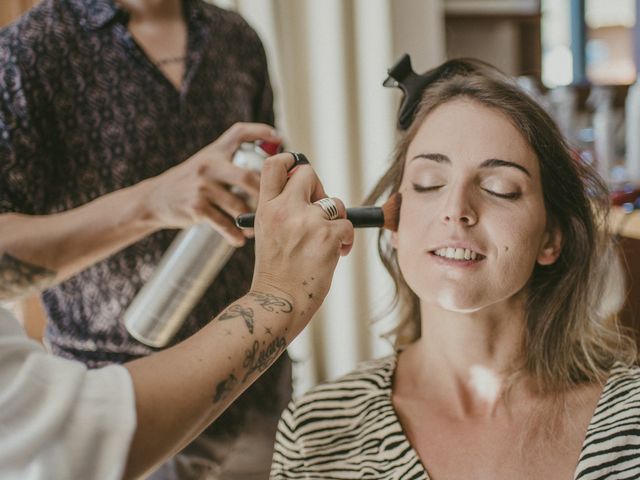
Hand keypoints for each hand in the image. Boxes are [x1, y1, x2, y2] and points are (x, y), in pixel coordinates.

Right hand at [142, 122, 280, 245]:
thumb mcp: (206, 163)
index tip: (279, 137)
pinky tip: (240, 239)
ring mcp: (202, 187)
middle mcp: (209, 166)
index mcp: (215, 152)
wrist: (154, 199)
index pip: (239, 133)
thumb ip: (231, 162)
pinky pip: (225, 224)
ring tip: (257, 227)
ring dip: (252, 220)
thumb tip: (269, 171)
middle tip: (276, 204)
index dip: (260, 130)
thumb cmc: (189, 182)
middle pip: (248, 177)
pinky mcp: (197, 208)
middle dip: (265, 193)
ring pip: (239, 206)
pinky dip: (235, 234)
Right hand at [250, 153, 353, 331]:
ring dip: (337, 220)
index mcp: (265, 208)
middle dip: (319, 189)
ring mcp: (306, 222)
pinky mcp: (327, 236)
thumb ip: (282, 212)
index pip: (275, 165)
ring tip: (328, 242)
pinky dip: (346, 241)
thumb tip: (312, 197)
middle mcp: (284, 209)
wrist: (277, 304)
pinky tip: (336, 255)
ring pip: (334, 203)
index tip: (298, 173)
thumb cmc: (275, 275)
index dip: (290, 162)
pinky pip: (347, 226)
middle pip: (308, 173)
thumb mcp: (267, 234)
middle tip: (320, 212)